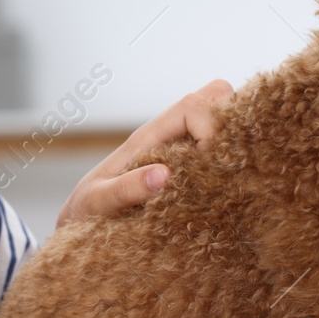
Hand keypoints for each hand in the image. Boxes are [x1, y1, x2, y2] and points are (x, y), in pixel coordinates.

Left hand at [56, 78, 233, 231]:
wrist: (82, 221)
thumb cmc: (87, 210)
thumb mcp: (99, 201)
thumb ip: (126, 188)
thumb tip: (163, 174)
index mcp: (149, 136)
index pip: (192, 106)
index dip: (211, 128)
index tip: (210, 165)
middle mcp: (171, 135)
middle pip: (217, 96)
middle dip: (232, 121)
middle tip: (229, 163)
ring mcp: (185, 148)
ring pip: (227, 118)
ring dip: (236, 138)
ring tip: (233, 176)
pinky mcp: (194, 166)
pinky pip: (225, 146)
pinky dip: (235, 158)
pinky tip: (230, 188)